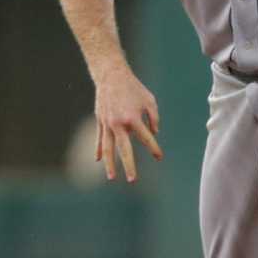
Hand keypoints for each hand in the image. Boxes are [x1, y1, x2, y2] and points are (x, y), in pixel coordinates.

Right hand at [93, 65, 161, 182]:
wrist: (111, 77)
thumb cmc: (134, 89)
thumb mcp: (150, 101)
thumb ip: (154, 118)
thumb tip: (153, 134)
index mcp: (133, 119)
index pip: (146, 139)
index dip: (153, 148)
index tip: (159, 157)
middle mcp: (118, 124)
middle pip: (124, 150)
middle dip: (129, 166)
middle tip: (133, 180)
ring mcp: (107, 124)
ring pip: (108, 148)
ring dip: (110, 164)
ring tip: (112, 177)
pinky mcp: (100, 121)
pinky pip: (99, 139)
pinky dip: (99, 150)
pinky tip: (98, 161)